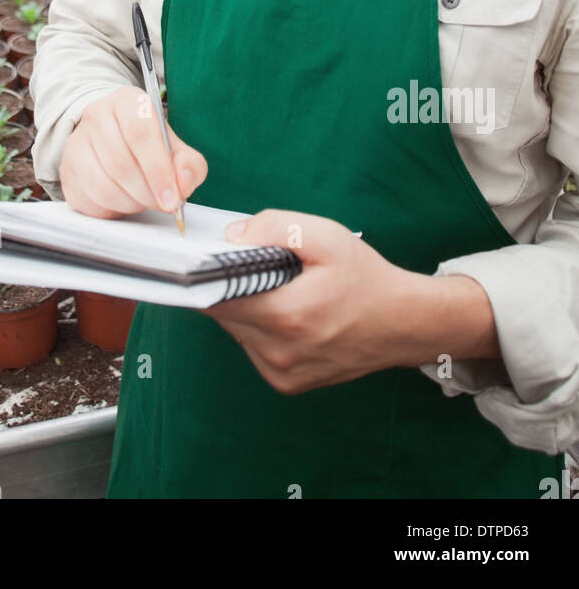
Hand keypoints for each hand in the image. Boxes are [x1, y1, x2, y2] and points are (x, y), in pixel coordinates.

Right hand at [59, 85, 207, 218]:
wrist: (113, 140)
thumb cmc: (147, 144)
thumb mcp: (175, 148)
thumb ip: (189, 165)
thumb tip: (184, 185)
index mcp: (127, 101)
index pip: (140, 133)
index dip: (159, 170)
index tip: (172, 199)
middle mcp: (97, 115)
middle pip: (121, 164)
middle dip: (147, 193)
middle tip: (162, 203)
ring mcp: (76, 142)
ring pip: (103, 185)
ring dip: (130, 203)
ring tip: (143, 199)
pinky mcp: (66, 170)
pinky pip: (89, 199)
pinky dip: (112, 209)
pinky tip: (124, 200)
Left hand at [207, 210, 498, 393]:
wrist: (404, 323)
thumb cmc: (366, 277)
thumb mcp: (325, 236)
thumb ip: (274, 227)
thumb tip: (232, 236)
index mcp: (286, 316)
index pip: (216, 298)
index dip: (207, 274)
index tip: (207, 258)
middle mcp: (279, 353)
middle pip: (225, 314)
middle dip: (231, 287)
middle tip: (254, 266)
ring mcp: (283, 373)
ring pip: (238, 333)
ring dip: (246, 308)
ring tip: (277, 289)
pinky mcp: (287, 384)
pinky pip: (254, 350)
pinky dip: (260, 329)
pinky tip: (287, 312)